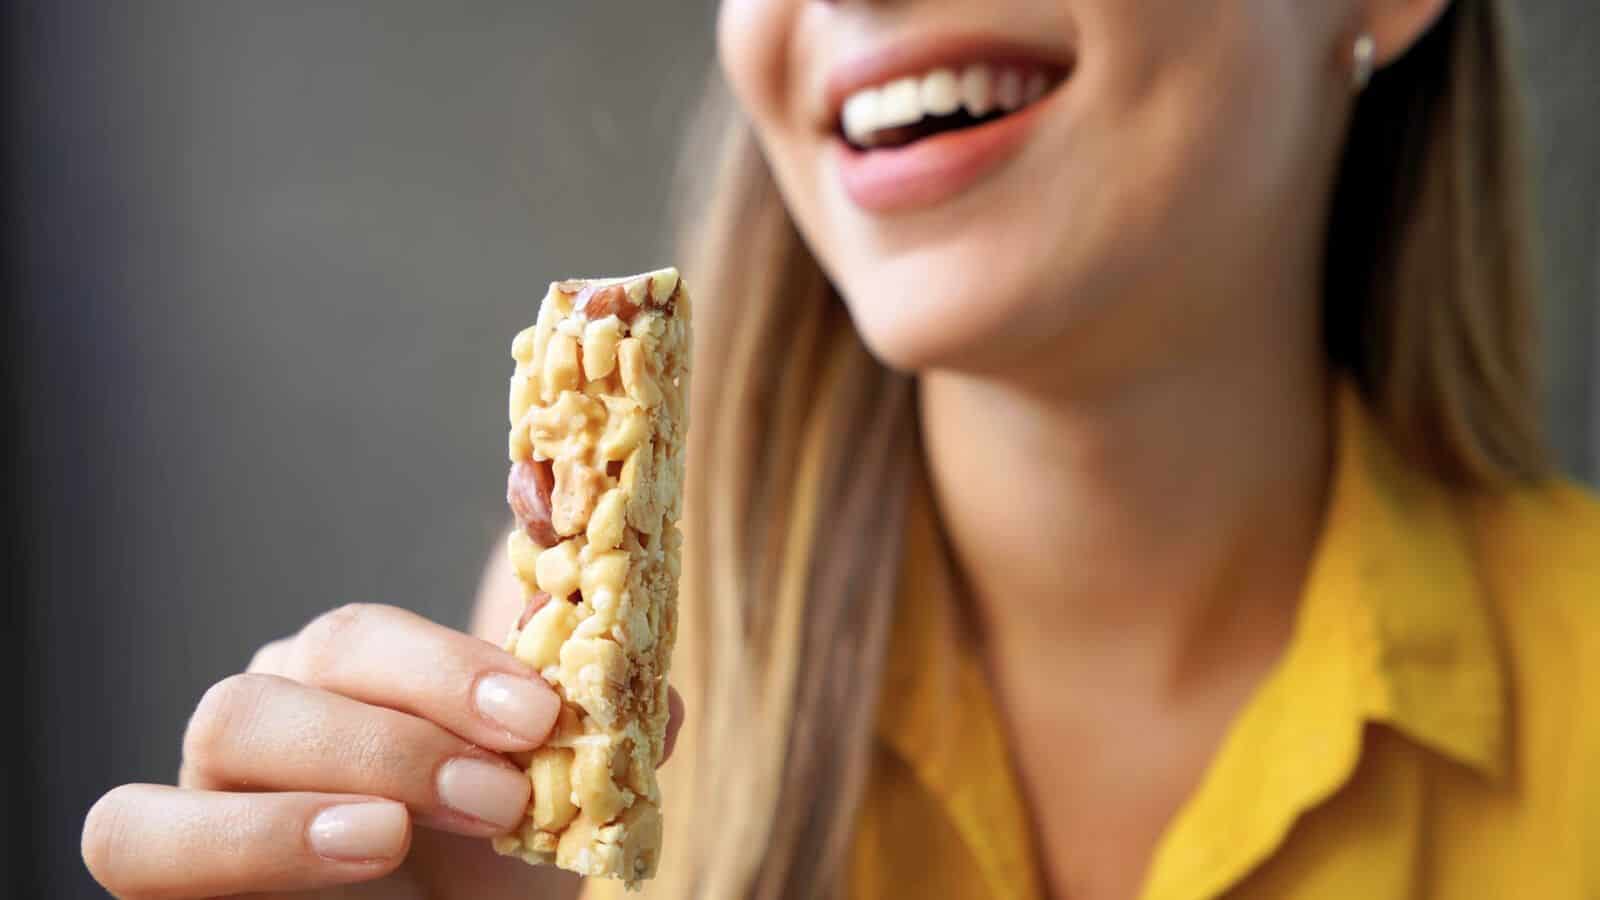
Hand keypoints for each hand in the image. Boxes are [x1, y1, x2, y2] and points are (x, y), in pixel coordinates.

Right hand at [82, 603, 682, 898]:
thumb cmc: (486, 876)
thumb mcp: (555, 813)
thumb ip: (601, 744)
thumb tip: (663, 702)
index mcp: (365, 672)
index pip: (386, 628)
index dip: (455, 661)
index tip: (541, 712)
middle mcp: (286, 704)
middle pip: (317, 655)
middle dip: (418, 718)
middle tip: (502, 790)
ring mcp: (214, 773)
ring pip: (228, 721)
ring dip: (336, 766)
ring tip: (402, 832)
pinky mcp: (164, 856)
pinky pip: (134, 831)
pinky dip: (237, 837)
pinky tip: (351, 851)